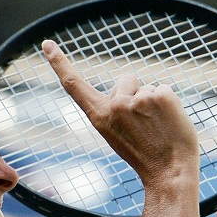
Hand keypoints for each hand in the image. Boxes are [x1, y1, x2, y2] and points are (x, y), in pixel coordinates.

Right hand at [42, 40, 198, 186]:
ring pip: (147, 87)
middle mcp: (116, 105)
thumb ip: (116, 109)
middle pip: (125, 80)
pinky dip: (169, 103)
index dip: (59, 63)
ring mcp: (139, 99)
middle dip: (136, 94)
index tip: (47, 44)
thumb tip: (130, 86)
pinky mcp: (161, 95)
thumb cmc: (145, 156)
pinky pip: (164, 88)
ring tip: (158, 128)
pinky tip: (170, 123)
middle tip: (145, 126)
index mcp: (100, 117)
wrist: (169, 172)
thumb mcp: (118, 134)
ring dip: (154, 101)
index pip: (75, 86)